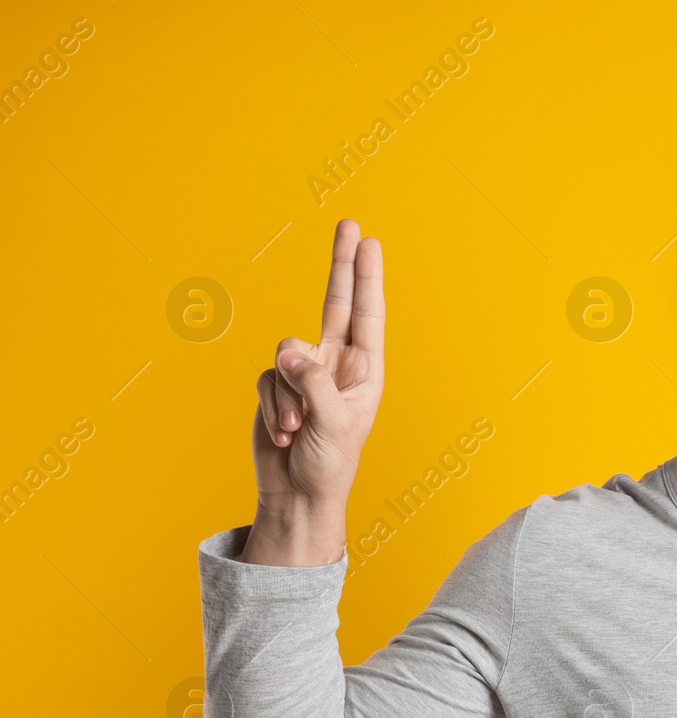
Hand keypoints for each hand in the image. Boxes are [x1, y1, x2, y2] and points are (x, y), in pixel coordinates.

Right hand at [242, 220, 383, 563]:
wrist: (297, 494)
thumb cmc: (329, 464)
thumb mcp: (332, 424)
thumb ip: (313, 383)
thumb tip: (289, 352)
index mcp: (364, 371)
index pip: (366, 314)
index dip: (366, 277)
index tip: (369, 242)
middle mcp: (336, 365)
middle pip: (334, 303)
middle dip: (340, 265)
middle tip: (349, 223)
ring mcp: (305, 374)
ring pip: (285, 353)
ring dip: (287, 394)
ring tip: (297, 428)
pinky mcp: (275, 386)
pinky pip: (265, 377)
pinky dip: (270, 405)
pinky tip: (282, 432)